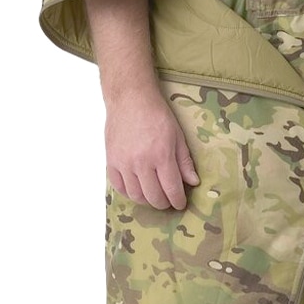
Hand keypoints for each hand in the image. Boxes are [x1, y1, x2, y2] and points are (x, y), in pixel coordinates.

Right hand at [106, 87, 199, 209]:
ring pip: (135, 195)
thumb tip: (193, 182)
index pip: (171, 188)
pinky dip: (129, 193)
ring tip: (153, 197)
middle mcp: (141, 162)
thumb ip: (184, 161)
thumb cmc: (156, 114)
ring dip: (147, 201)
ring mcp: (124, 163)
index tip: (180, 203)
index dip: (177, 200)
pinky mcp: (111, 161)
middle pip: (153, 196)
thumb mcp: (178, 136)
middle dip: (163, 203)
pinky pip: (119, 187)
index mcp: (161, 155)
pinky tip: (137, 190)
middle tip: (168, 201)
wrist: (130, 99)